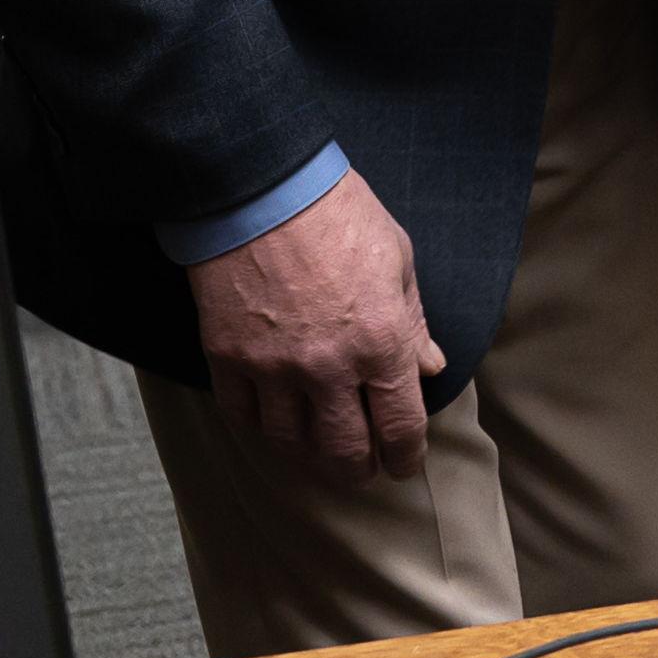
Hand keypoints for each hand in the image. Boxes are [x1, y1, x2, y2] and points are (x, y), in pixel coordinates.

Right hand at [187, 164, 442, 483]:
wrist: (261, 188)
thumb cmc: (339, 213)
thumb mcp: (397, 258)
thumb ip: (413, 320)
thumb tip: (429, 366)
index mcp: (381, 341)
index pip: (401, 425)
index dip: (406, 455)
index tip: (404, 463)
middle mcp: (329, 366)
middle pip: (344, 449)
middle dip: (358, 469)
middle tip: (363, 469)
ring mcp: (274, 367)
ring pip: (291, 442)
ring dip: (309, 455)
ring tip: (318, 452)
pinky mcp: (229, 358)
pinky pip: (244, 417)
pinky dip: (260, 428)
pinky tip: (273, 425)